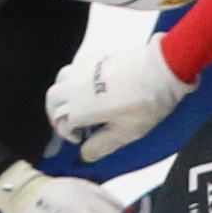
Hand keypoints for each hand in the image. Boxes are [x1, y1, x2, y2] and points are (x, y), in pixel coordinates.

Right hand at [47, 44, 185, 159]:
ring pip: (60, 80)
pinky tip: (88, 85)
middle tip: (69, 121)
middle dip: (56, 112)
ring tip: (76, 102)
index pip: (61, 122)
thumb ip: (102, 145)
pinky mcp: (93, 57)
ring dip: (63, 93)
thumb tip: (85, 155)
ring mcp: (82, 69)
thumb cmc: (143, 104)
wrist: (159, 70)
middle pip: (53, 99)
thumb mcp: (126, 133)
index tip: (79, 139)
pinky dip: (74, 79)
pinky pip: (74, 68)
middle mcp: (73, 87)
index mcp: (79, 108)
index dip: (67, 133)